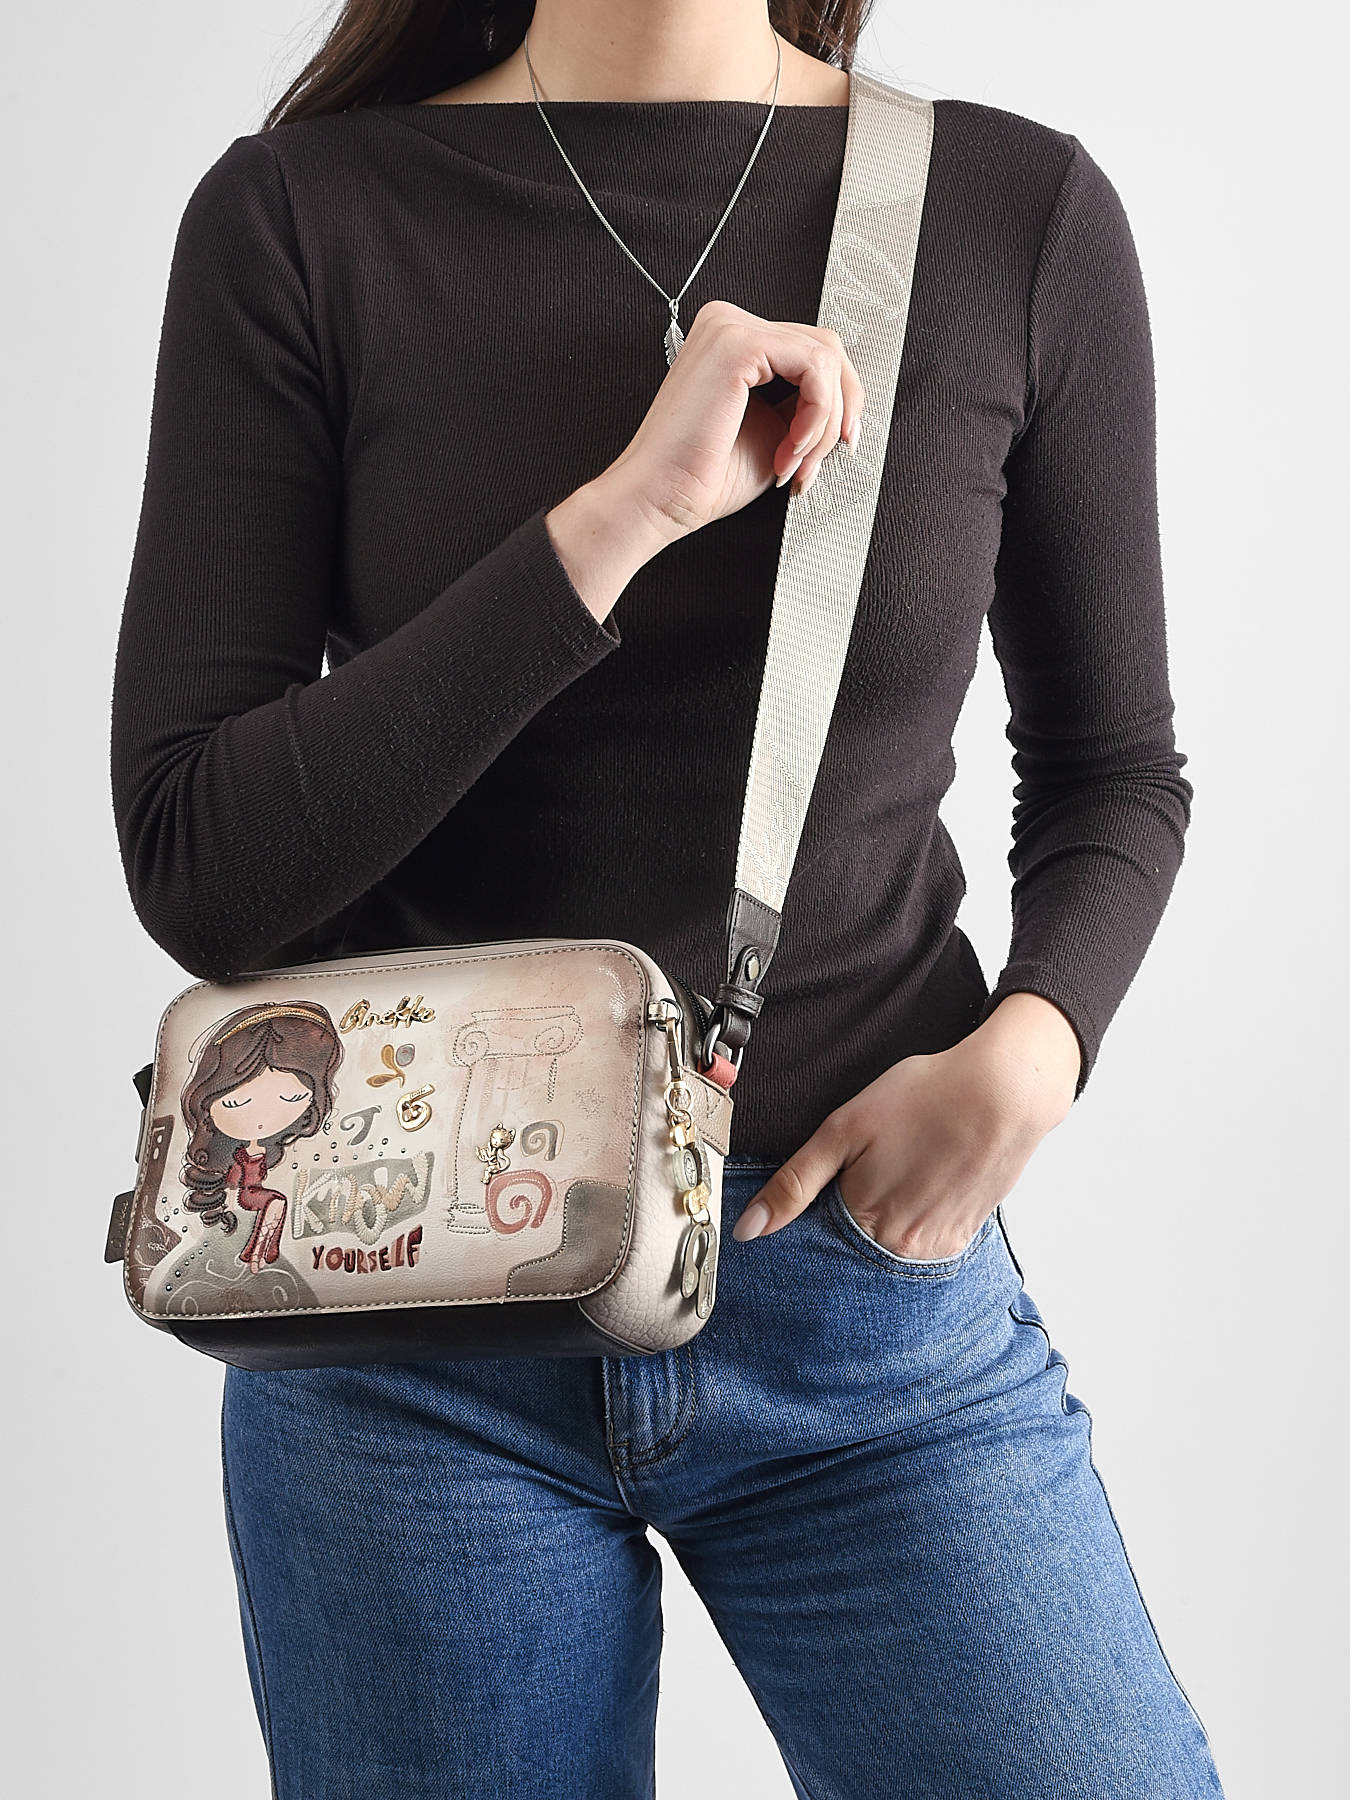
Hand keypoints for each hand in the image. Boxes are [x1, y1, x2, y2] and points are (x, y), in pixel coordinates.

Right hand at [545, 300, 862, 622]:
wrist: (660, 499)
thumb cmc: (702, 478)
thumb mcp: (775, 433)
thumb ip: (805, 407)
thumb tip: (849, 406)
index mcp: (734, 342)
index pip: (811, 351)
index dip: (837, 401)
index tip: (836, 446)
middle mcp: (730, 325)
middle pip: (826, 346)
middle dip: (838, 410)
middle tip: (816, 461)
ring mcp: (731, 328)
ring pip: (826, 356)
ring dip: (824, 422)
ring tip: (794, 462)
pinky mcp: (738, 343)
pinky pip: (814, 365)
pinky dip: (816, 414)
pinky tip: (789, 447)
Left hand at [730, 993, 1082, 1254]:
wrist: (1005, 1091)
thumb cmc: (926, 1098)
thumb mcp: (844, 1130)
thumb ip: (794, 1183)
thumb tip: (748, 1230)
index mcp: (864, 1223)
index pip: (815, 1245)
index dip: (811, 1216)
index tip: (824, 1187)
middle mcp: (901, 1248)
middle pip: (852, 1250)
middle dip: (846, 1219)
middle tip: (870, 1167)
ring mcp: (936, 1246)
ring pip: (887, 1247)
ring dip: (881, 1221)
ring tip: (899, 1169)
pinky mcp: (963, 1236)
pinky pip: (923, 1241)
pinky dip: (914, 1218)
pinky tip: (921, 1180)